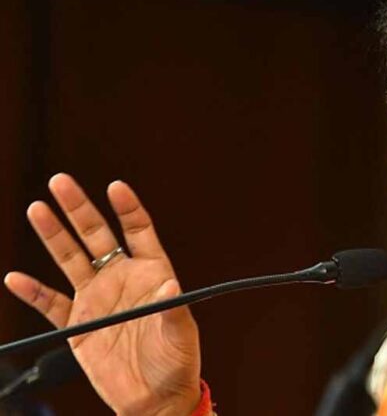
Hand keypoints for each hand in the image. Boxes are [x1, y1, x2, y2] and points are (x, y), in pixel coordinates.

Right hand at [4, 174, 201, 415]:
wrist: (155, 398)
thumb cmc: (176, 362)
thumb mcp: (180, 332)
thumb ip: (172, 307)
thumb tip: (172, 284)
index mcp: (151, 274)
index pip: (138, 231)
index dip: (127, 208)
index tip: (116, 187)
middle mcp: (121, 280)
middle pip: (96, 236)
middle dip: (79, 208)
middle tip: (61, 182)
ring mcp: (97, 300)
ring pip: (71, 260)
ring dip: (53, 236)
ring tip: (37, 208)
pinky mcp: (79, 326)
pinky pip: (51, 304)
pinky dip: (33, 292)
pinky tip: (16, 278)